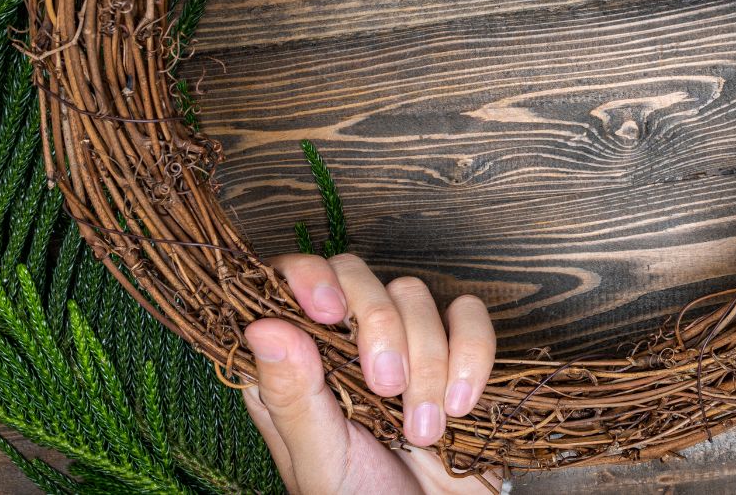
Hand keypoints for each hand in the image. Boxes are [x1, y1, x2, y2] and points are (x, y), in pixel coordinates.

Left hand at [241, 253, 499, 493]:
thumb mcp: (318, 458)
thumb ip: (292, 394)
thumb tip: (262, 326)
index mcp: (298, 363)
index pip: (291, 281)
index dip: (309, 276)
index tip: (328, 309)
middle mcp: (347, 342)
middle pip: (358, 276)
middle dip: (380, 328)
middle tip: (387, 389)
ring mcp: (405, 342)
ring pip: (417, 295)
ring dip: (429, 362)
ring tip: (423, 430)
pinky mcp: (458, 349)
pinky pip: (471, 316)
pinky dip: (473, 355)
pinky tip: (460, 405)